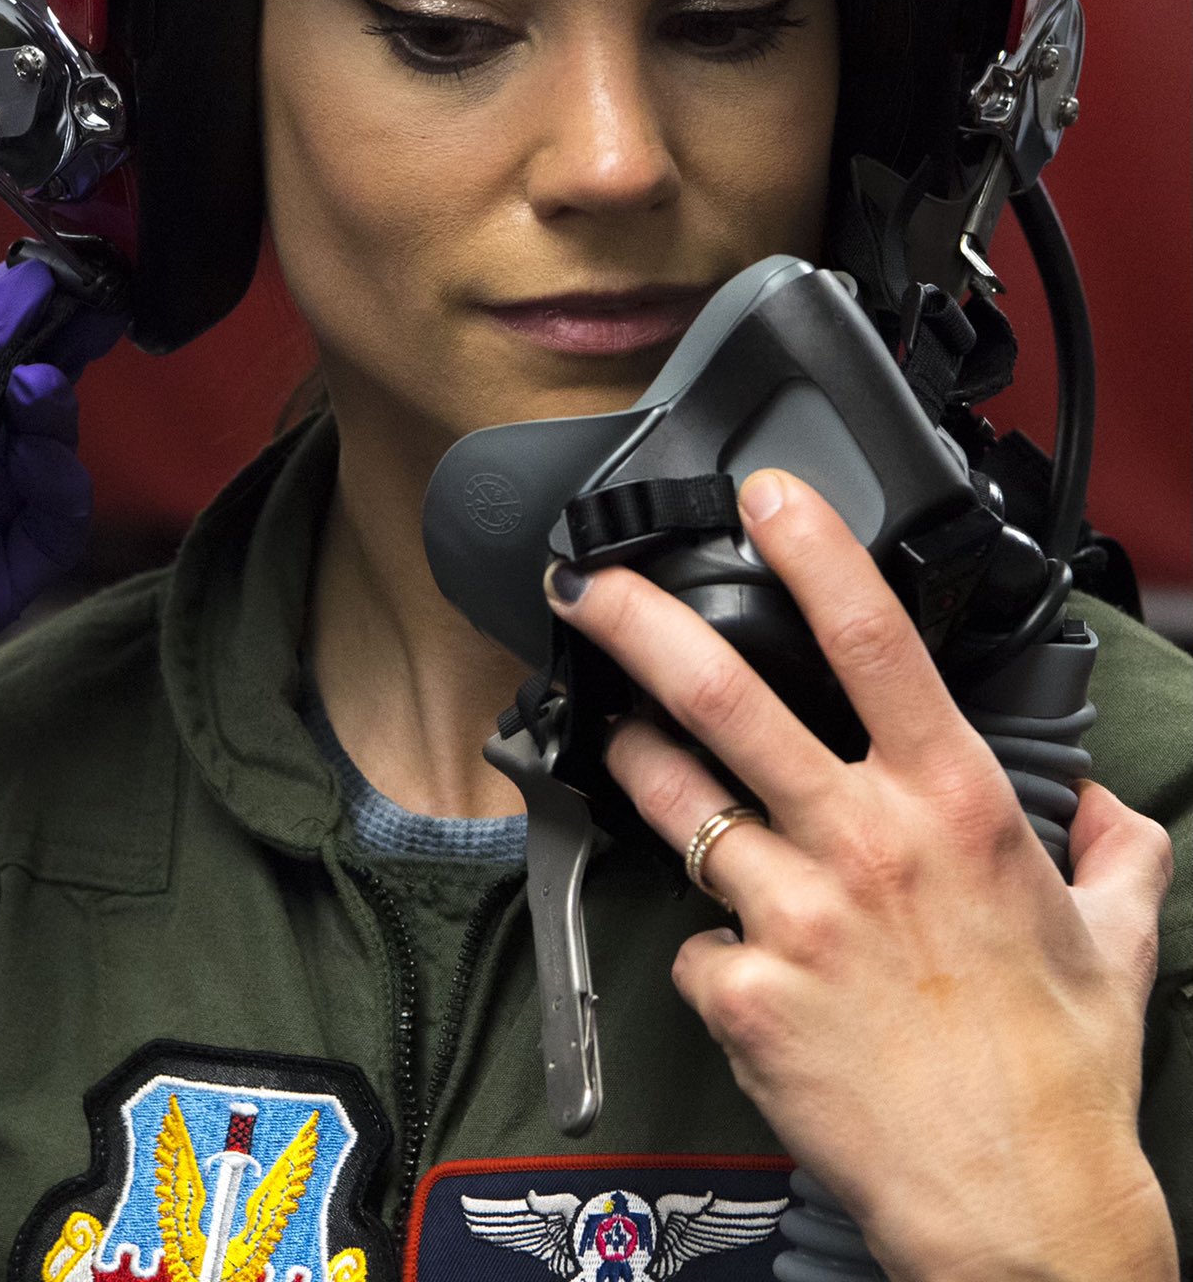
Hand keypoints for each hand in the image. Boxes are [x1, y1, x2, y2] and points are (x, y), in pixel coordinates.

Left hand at [0, 261, 123, 759]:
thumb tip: (12, 294)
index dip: (14, 317)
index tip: (54, 278)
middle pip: (20, 402)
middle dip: (56, 352)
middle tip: (92, 311)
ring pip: (46, 458)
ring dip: (55, 412)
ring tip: (39, 385)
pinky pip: (53, 529)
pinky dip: (61, 485)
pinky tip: (39, 458)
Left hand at [549, 470, 1177, 1281]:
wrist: (1020, 1211)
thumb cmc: (1061, 1074)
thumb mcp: (1116, 936)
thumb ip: (1107, 847)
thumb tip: (1100, 807)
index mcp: (951, 807)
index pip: (873, 640)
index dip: (812, 550)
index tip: (765, 493)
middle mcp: (862, 844)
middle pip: (724, 697)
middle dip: (638, 623)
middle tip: (586, 585)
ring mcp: (792, 916)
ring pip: (672, 804)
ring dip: (642, 770)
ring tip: (632, 752)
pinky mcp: (743, 993)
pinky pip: (688, 938)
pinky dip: (706, 943)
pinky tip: (740, 962)